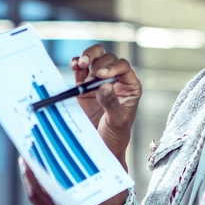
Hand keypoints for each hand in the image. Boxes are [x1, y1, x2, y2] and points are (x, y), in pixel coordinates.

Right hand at [70, 43, 140, 165]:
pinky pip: (80, 69)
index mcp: (129, 87)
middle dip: (98, 64)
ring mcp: (98, 82)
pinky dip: (76, 64)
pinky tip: (75, 65)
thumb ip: (111, 103)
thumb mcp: (117, 122)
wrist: (100, 148)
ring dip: (87, 57)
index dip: (113, 67)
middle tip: (91, 77)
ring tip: (80, 64)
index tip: (101, 76)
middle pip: (108, 59)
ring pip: (94, 58)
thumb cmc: (115, 137)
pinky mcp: (83, 87)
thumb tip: (104, 86)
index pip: (123, 67)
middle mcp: (115, 80)